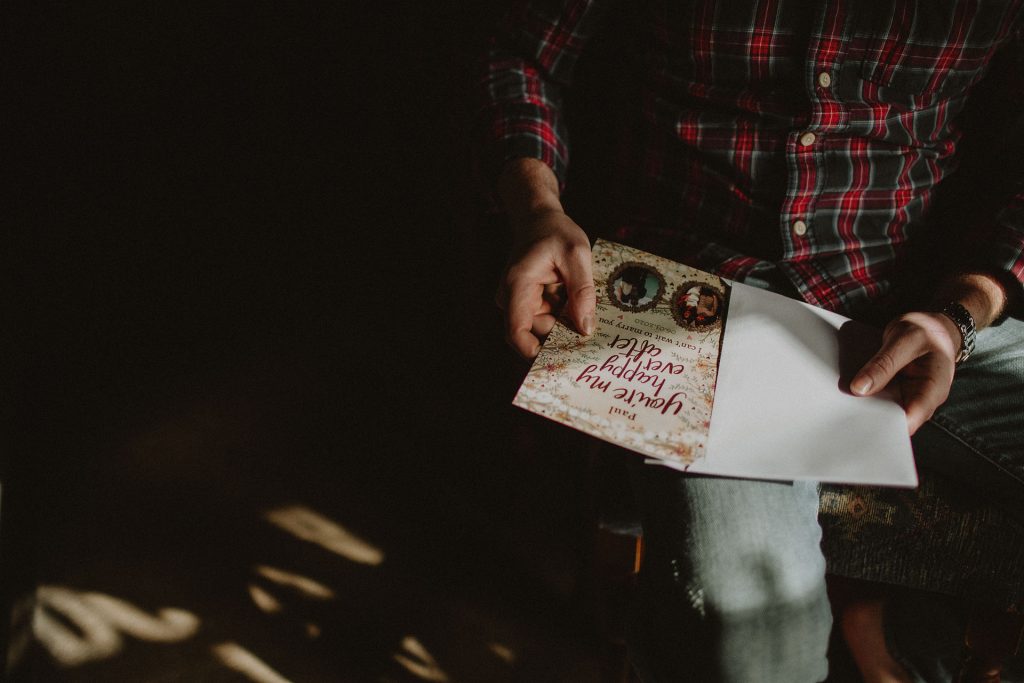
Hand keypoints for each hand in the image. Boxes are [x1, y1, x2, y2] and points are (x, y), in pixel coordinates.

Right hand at [496, 208, 595, 357]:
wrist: (538, 218)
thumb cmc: (555, 231)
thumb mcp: (577, 255)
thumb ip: (582, 292)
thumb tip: (586, 329)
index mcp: (517, 285)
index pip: (516, 333)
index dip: (535, 352)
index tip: (563, 355)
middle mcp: (512, 298)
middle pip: (535, 334)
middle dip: (561, 335)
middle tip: (590, 329)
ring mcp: (518, 302)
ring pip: (544, 328)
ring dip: (565, 322)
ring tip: (584, 304)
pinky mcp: (529, 303)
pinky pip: (547, 319)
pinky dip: (564, 315)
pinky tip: (576, 301)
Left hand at [850, 312, 960, 433]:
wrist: (932, 326)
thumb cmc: (927, 331)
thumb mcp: (905, 340)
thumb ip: (884, 363)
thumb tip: (859, 389)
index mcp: (933, 389)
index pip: (911, 418)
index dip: (886, 426)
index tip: (860, 425)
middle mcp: (920, 399)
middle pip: (894, 420)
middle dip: (870, 419)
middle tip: (841, 415)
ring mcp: (907, 397)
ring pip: (882, 411)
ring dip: (864, 408)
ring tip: (839, 404)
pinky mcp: (894, 392)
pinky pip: (877, 399)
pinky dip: (864, 395)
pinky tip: (847, 392)